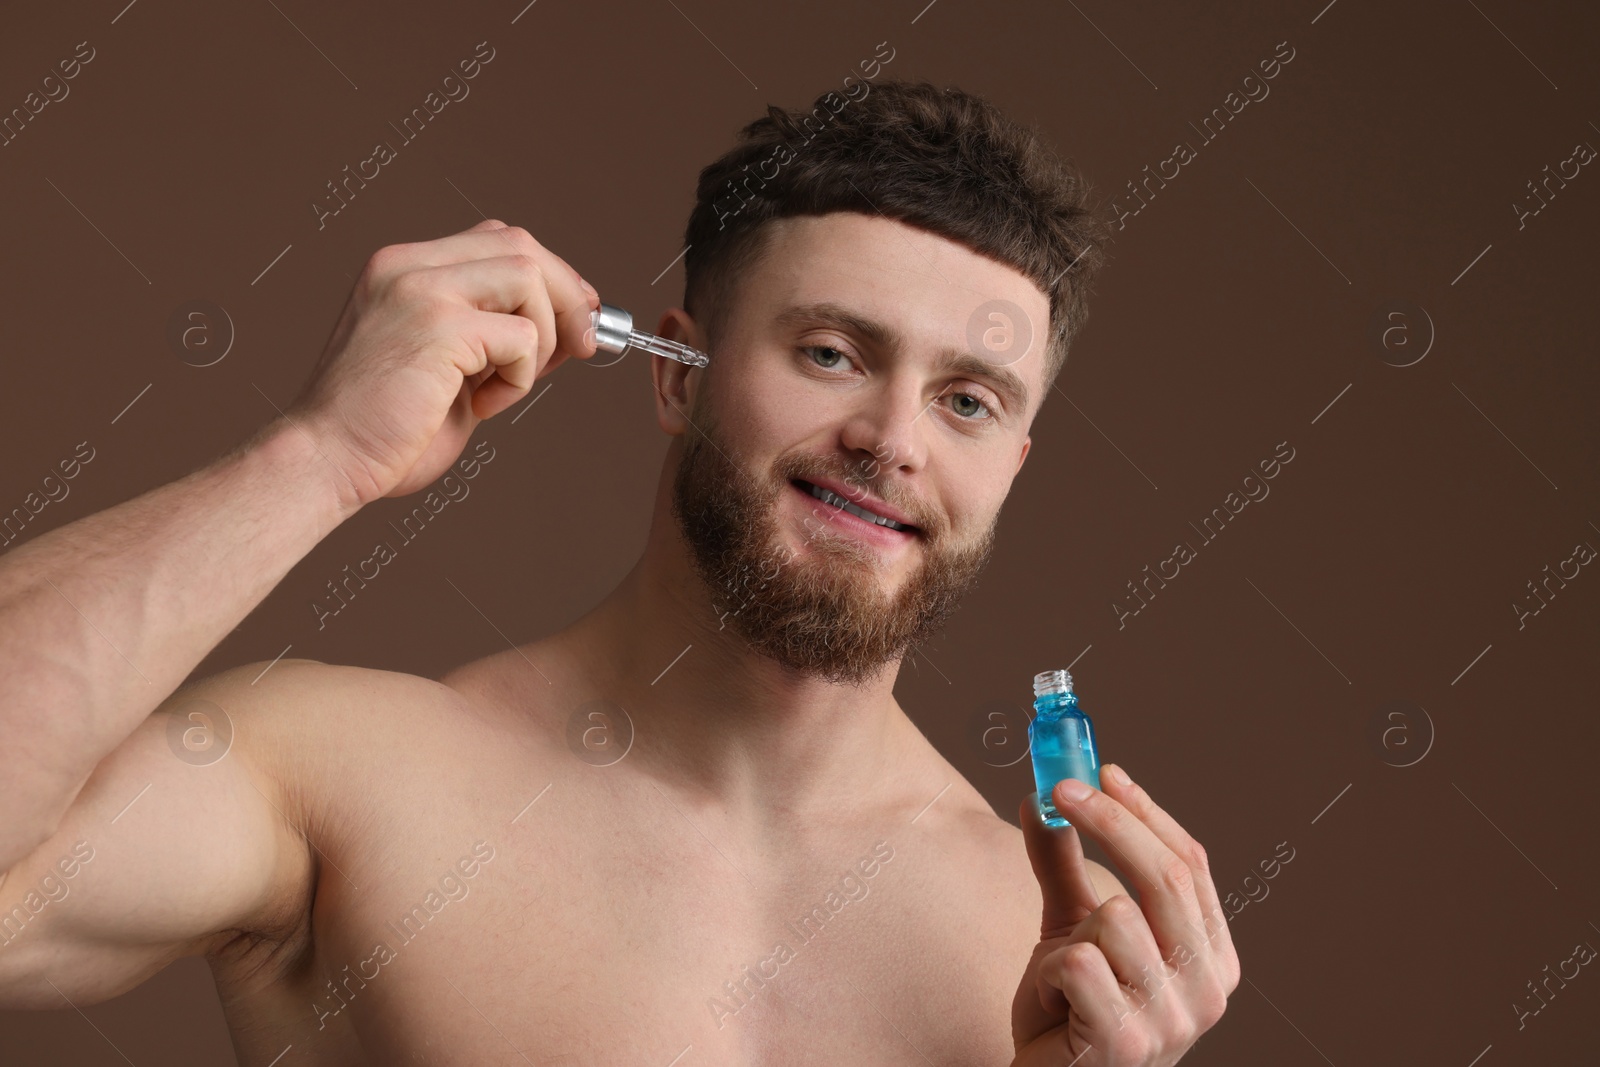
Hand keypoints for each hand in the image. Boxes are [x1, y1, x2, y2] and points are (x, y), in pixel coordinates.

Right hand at [286, 218, 599, 508]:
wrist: (326, 460)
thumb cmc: (383, 428)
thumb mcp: (447, 365)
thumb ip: (491, 337)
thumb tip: (565, 329)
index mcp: (404, 268)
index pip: (496, 239)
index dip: (549, 275)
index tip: (574, 317)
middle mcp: (408, 265)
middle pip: (520, 243)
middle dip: (566, 295)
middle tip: (582, 345)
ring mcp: (420, 289)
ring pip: (528, 276)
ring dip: (543, 337)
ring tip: (509, 383)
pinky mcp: (437, 326)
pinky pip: (521, 337)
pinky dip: (521, 377)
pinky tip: (486, 404)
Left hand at [1011, 765, 1239, 1065]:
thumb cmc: (1069, 1014)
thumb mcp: (1073, 931)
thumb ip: (1066, 869)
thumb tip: (1040, 799)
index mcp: (1211, 957)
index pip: (1190, 865)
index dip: (1146, 812)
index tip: (1104, 772)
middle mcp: (1207, 988)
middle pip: (1165, 876)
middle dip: (1111, 822)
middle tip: (1060, 789)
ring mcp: (1173, 1018)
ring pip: (1115, 918)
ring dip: (1071, 934)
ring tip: (1063, 975)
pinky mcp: (1128, 1041)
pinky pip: (1079, 962)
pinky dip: (1050, 973)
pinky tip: (1055, 1005)